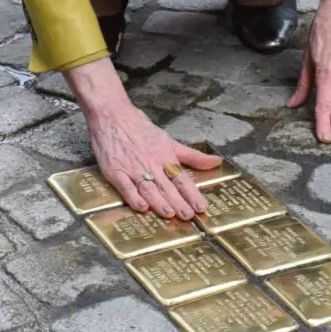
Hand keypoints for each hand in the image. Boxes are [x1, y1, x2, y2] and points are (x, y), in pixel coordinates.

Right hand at [65, 59, 221, 219]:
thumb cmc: (140, 128)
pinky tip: (141, 207)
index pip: (181, 178)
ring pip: (148, 187)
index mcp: (165, 156)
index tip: (201, 207)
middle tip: (188, 216)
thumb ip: (192, 155)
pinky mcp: (114, 171)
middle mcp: (151, 163)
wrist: (113, 115)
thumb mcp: (169, 140)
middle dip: (178, 202)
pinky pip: (125, 186)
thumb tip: (217, 161)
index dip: (192, 193)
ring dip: (158, 201)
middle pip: (166, 186)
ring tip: (169, 214)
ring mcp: (132, 168)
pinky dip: (133, 197)